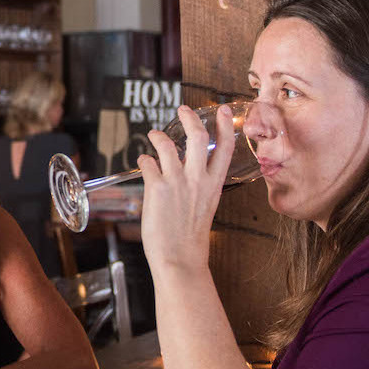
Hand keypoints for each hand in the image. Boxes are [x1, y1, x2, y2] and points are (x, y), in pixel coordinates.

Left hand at [137, 105, 232, 271]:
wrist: (180, 259)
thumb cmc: (190, 238)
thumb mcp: (205, 207)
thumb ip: (199, 186)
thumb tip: (184, 171)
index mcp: (214, 185)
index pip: (225, 148)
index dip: (223, 125)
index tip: (220, 111)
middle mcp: (198, 179)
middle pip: (197, 136)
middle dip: (190, 117)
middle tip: (183, 109)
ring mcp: (177, 182)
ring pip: (167, 144)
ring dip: (158, 135)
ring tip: (154, 134)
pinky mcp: (157, 188)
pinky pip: (147, 163)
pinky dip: (143, 159)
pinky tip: (143, 162)